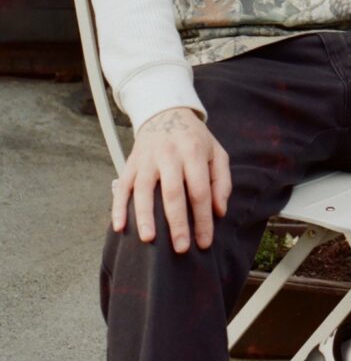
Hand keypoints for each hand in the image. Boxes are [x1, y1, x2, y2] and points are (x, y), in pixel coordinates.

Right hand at [111, 106, 230, 253]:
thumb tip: (219, 212)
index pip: (200, 190)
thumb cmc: (194, 139)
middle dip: (177, 222)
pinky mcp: (131, 162)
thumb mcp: (216, 152)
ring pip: (143, 189)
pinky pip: (123, 186)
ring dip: (144, 215)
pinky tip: (119, 226)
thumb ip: (222, 181)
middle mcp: (169, 154)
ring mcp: (147, 158)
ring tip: (148, 239)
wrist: (165, 112)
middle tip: (181, 248)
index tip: (204, 242)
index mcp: (193, 152)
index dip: (203, 218)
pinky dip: (118, 206)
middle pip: (172, 191)